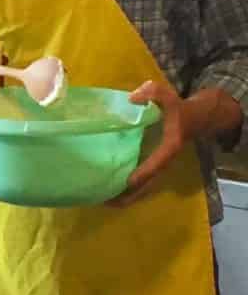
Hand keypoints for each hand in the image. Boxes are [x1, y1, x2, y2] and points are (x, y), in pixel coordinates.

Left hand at [107, 80, 186, 206]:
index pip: (153, 165)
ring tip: (100, 200)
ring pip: (142, 187)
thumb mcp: (167, 96)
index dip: (140, 175)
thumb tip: (132, 99)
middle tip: (104, 201)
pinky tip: (107, 192)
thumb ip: (152, 93)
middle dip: (127, 195)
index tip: (124, 184)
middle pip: (146, 184)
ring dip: (124, 195)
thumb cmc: (176, 108)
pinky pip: (139, 181)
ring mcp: (156, 165)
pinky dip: (125, 189)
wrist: (192, 118)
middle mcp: (162, 162)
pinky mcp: (150, 165)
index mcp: (167, 148)